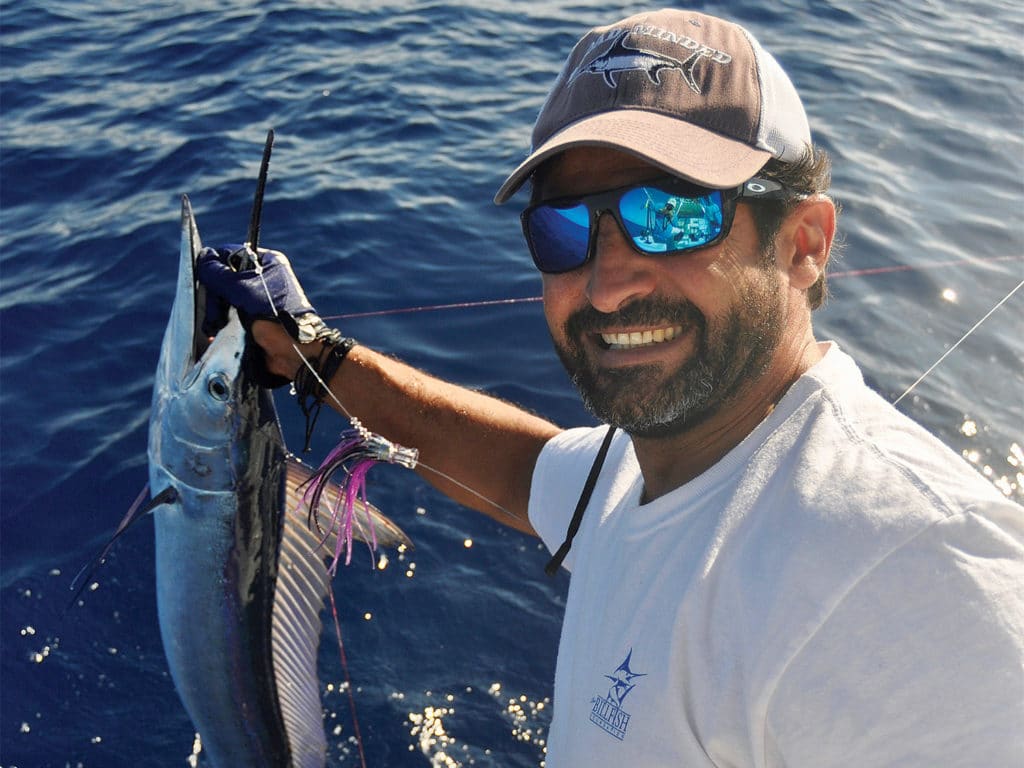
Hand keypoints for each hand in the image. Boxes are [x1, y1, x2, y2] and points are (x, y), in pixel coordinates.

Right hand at [197, 245, 337, 386]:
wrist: (292, 350)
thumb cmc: (273, 314)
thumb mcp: (242, 288)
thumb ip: (219, 273)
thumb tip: (203, 258)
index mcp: (266, 263)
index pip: (230, 254)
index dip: (215, 267)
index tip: (207, 281)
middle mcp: (261, 278)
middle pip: (223, 279)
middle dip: (214, 296)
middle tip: (216, 311)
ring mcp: (256, 299)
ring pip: (223, 299)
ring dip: (215, 312)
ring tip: (217, 325)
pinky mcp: (252, 318)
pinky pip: (228, 315)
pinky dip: (220, 323)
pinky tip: (217, 332)